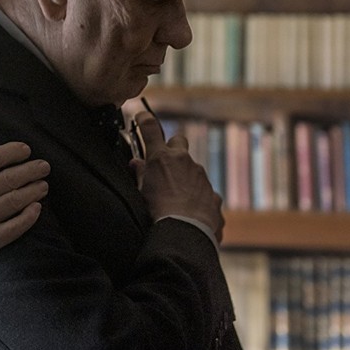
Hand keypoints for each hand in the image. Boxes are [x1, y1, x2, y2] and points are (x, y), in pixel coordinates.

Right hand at [0, 117, 48, 292]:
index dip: (11, 152)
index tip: (25, 150)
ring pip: (13, 202)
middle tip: (44, 166)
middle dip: (30, 169)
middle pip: (6, 179)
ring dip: (33, 191)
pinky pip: (12, 229)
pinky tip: (36, 209)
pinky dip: (28, 217)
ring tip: (43, 184)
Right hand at [130, 111, 223, 242]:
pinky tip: (189, 214)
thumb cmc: (157, 212)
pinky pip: (204, 192)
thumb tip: (136, 164)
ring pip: (192, 169)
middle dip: (173, 148)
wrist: (184, 233)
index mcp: (161, 158)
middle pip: (179, 141)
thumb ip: (140, 173)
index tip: (141, 116)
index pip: (150, 128)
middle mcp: (184, 161)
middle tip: (164, 163)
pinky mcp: (213, 194)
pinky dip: (197, 199)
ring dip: (184, 178)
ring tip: (175, 200)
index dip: (144, 120)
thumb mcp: (141, 191)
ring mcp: (201, 176)